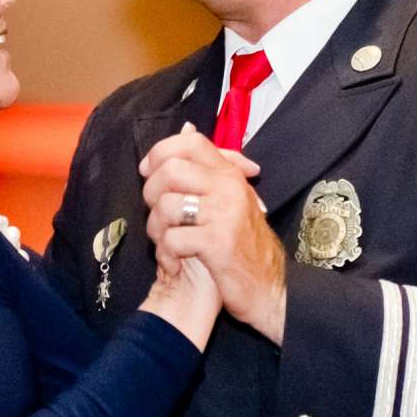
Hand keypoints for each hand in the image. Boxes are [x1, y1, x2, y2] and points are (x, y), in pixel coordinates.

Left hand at [140, 126, 287, 343]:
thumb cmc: (242, 245)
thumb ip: (208, 166)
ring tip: (167, 244)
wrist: (267, 289)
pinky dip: (166, 255)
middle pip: (170, 170)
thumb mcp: (231, 198)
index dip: (160, 153)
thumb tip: (186, 127)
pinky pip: (172, 238)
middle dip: (151, 193)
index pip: (190, 142)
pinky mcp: (217, 243)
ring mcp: (224, 214)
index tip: (149, 172)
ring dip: (156, 230)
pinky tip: (176, 263)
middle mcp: (229, 188)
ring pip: (166, 205)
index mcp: (229, 175)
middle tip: (158, 215)